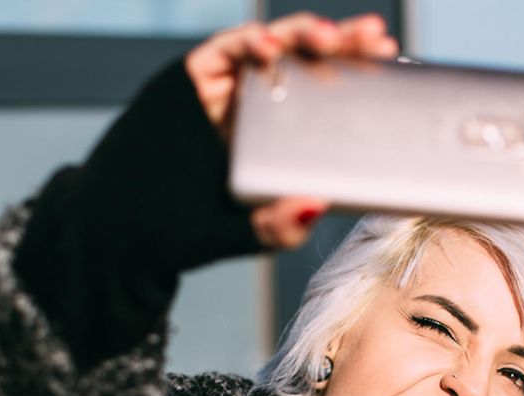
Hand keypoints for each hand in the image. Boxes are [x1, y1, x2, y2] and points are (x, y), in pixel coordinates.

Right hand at [184, 12, 399, 248]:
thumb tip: (316, 206)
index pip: (331, 96)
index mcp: (287, 135)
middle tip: (376, 41)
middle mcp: (263, 104)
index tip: (393, 68)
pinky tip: (271, 48)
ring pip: (275, 46)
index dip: (361, 78)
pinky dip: (250, 43)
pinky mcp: (194, 75)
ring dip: (305, 35)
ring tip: (331, 38)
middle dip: (346, 46)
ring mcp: (230, 86)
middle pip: (311, 63)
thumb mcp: (250, 232)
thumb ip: (282, 226)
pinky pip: (227, 48)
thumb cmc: (196, 228)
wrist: (130, 228)